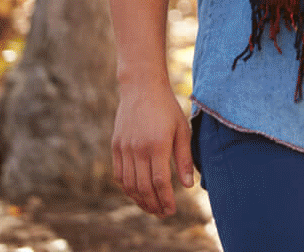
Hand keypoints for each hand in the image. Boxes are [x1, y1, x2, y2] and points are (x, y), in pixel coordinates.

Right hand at [113, 79, 193, 216]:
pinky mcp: (115, 147)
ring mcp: (124, 149)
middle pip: (143, 187)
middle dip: (153, 204)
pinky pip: (119, 174)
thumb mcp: (182, 130)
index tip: (172, 210)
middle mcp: (138, 149)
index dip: (166, 199)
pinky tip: (137, 193)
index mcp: (157, 145)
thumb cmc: (167, 108)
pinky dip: (127, 188)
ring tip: (152, 208)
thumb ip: (184, 158)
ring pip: (129, 184)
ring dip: (140, 200)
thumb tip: (187, 185)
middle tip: (163, 214)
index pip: (160, 182)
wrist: (141, 88)